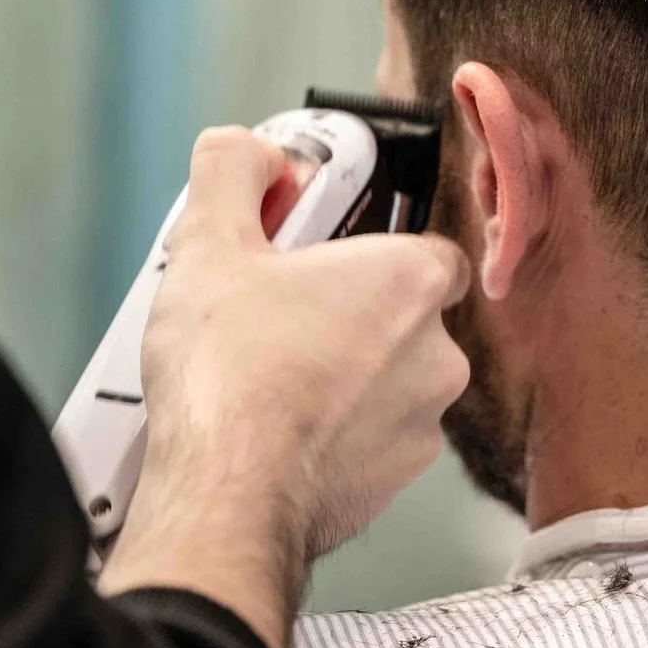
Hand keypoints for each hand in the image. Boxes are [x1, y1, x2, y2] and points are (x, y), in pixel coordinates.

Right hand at [98, 126, 469, 647]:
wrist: (228, 498)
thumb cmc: (231, 377)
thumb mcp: (209, 243)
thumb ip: (233, 172)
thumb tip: (246, 150)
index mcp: (412, 282)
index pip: (425, 246)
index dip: (369, 246)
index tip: (320, 253)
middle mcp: (438, 353)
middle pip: (403, 315)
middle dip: (349, 313)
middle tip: (279, 315)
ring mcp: (423, 423)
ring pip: (391, 381)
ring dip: (344, 375)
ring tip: (268, 375)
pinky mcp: (396, 481)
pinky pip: (373, 439)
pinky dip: (336, 432)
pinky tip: (277, 428)